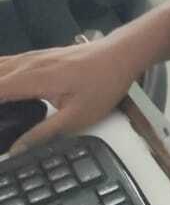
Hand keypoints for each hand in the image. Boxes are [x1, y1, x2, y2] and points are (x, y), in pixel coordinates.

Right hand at [0, 36, 149, 152]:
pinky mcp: (36, 57)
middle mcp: (25, 64)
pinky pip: (3, 65)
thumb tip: (15, 151)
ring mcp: (30, 58)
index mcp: (30, 79)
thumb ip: (43, 134)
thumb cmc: (104, 84)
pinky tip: (0, 89)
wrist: (123, 53)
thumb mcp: (78, 116)